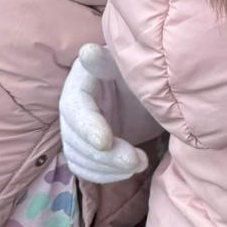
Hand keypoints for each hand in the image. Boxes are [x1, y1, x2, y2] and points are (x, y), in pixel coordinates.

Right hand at [59, 44, 148, 184]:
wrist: (152, 87)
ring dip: (106, 169)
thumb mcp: (127, 64)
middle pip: (75, 140)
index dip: (88, 127)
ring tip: (140, 164)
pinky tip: (129, 172)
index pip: (75, 110)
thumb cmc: (140, 70)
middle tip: (136, 161)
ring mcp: (79, 132)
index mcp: (79, 85)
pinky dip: (105, 175)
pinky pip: (86, 168)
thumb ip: (108, 62)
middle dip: (103, 156)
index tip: (106, 142)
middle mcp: (73, 111)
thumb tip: (87, 51)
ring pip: (79, 158)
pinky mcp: (88, 148)